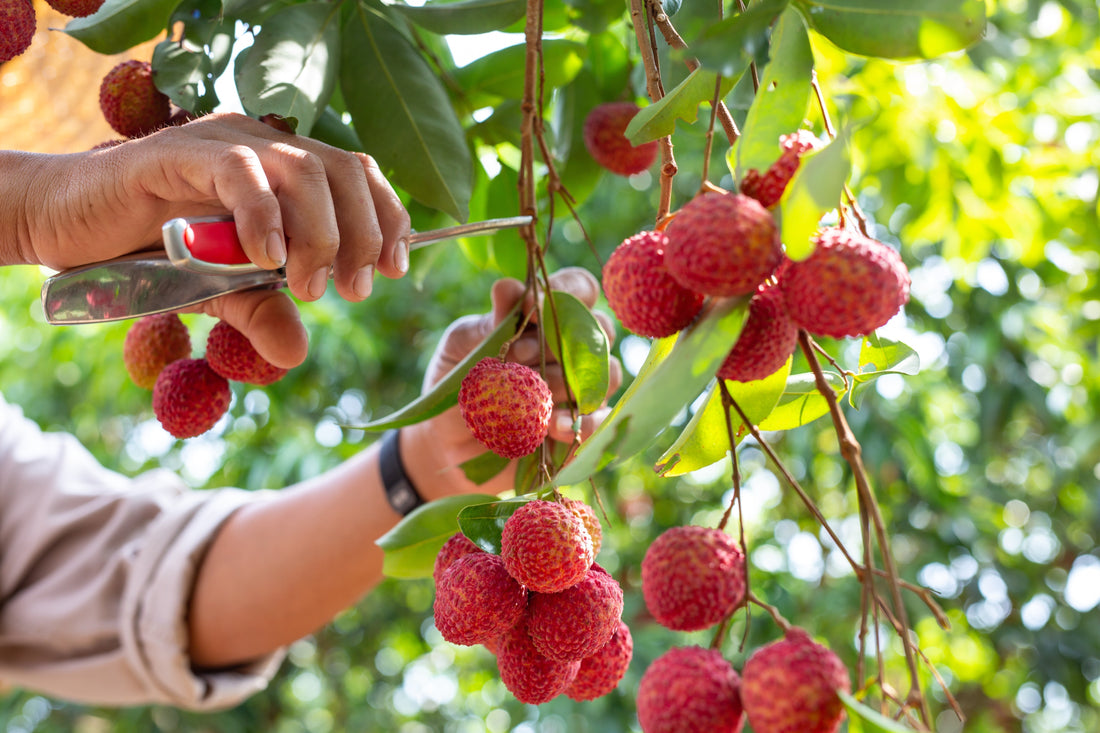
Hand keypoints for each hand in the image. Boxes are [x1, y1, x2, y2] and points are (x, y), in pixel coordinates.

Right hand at [22, 113, 410, 367]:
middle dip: (363, 233)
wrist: (66, 225)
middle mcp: (259, 146)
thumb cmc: (147, 253)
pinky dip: (263, 215)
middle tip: (355, 289)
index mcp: (281, 169)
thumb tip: (296, 353)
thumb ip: (258, 312)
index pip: (355, 174)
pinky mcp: (176, 154)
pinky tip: (266, 258)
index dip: (387, 216)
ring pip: (301, 168)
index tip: (394, 270)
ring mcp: (220, 144)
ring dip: (321, 232)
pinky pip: (237, 171)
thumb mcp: (215, 294)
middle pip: (341, 170)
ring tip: (310, 285)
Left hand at [402, 267, 622, 498]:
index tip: (531, 307)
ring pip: (606, 374)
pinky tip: (555, 428)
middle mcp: (573, 348)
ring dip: (569, 383)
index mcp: (547, 317)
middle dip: (561, 342)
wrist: (449, 440)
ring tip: (533, 397)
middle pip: (601, 329)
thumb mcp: (462, 347)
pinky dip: (583, 423)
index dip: (567, 291)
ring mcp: (583, 388)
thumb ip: (489, 322)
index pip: (580, 288)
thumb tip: (508, 288)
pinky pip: (602, 420)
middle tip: (519, 357)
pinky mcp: (583, 427)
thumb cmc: (458, 382)